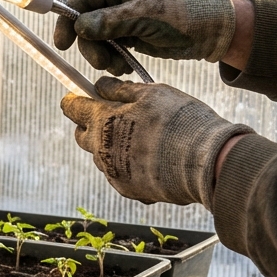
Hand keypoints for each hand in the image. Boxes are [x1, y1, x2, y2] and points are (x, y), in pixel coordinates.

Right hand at [53, 0, 235, 74]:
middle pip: (85, 23)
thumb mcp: (146, 16)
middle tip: (102, 63)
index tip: (63, 44)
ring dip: (103, 56)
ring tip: (119, 67)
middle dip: (91, 45)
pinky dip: (114, 60)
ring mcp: (123, 16)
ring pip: (96, 38)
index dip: (68, 20)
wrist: (213, 30)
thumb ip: (110, 21)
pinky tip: (125, 65)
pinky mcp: (130, 34)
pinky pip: (110, 48)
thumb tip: (80, 27)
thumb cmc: (184, 13)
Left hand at [60, 77, 252, 207]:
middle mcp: (100, 149)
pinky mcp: (128, 189)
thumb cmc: (179, 120)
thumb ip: (120, 89)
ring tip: (142, 138)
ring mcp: (112, 172)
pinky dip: (129, 165)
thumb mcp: (151, 93)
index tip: (81, 95)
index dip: (75, 99)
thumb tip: (100, 86)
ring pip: (102, 156)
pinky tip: (152, 158)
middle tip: (115, 115)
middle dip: (92, 124)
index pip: (72, 108)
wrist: (204, 162)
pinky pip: (120, 174)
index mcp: (101, 121)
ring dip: (112, 145)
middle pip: (82, 135)